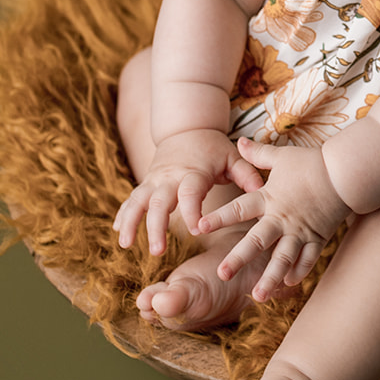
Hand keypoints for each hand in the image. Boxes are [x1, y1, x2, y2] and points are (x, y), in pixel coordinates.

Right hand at [112, 129, 263, 255]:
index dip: (192, 211)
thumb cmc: (214, 148)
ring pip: (137, 201)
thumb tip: (263, 192)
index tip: (196, 230)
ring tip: (124, 245)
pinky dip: (122, 214)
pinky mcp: (146, 183)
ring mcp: (154, 180)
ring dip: (130, 222)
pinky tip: (117, 232)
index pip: (190, 193)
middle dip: (156, 227)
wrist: (187, 127)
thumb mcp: (233, 156)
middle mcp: (170, 177)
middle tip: (157, 251)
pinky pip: (131, 199)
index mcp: (194, 172)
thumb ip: (247, 174)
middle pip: (159, 202)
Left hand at [200, 139, 353, 301]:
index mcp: (269, 198)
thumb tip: (239, 141)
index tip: (200, 226)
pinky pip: (307, 259)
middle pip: (257, 242)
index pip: (239, 209)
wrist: (345, 174)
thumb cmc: (311, 163)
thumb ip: (258, 154)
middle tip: (222, 275)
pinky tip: (288, 284)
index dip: (219, 217)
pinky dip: (298, 272)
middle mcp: (281, 218)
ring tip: (258, 296)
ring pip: (282, 259)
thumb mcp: (282, 157)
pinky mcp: (317, 238)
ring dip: (269, 277)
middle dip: (238, 259)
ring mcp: (300, 231)